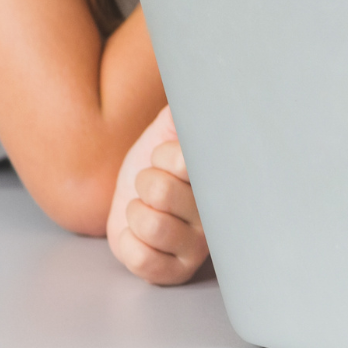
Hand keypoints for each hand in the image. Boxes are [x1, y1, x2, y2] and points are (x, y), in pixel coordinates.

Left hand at [108, 108, 208, 285]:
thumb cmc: (156, 160)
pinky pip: (140, 258)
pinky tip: (140, 234)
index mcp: (218, 173)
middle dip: (144, 183)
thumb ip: (184, 108)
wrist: (135, 196)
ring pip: (150, 225)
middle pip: (160, 190)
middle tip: (155, 185)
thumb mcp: (169, 126)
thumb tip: (197, 75)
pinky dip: (128, 243)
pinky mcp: (175, 271)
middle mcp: (216, 211)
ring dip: (134, 213)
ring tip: (146, 208)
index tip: (167, 157)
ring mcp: (198, 244)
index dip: (163, 156)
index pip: (184, 159)